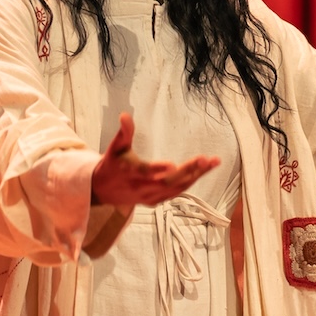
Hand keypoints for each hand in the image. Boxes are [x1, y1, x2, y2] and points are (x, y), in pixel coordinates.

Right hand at [90, 112, 220, 208]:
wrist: (103, 191)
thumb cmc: (113, 164)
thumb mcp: (115, 147)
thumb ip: (124, 132)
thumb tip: (125, 115)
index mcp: (129, 172)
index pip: (144, 172)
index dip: (157, 169)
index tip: (172, 165)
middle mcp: (141, 187)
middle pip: (167, 182)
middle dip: (188, 171)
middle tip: (205, 159)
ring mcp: (150, 196)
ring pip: (176, 188)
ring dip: (196, 176)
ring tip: (212, 162)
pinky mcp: (156, 200)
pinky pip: (177, 192)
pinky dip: (191, 181)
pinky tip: (204, 170)